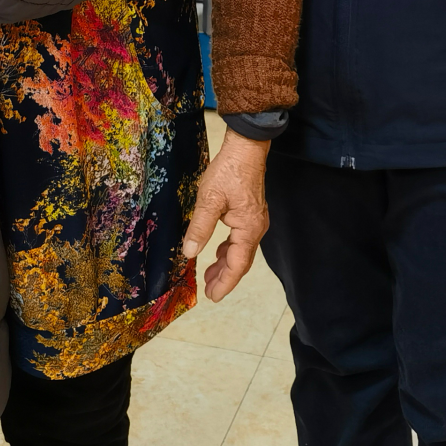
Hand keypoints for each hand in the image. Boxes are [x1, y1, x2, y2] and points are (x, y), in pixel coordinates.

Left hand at [180, 130, 268, 300]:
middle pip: (241, 261)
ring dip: (225, 264)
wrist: (246, 148)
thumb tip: (189, 252)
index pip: (237, 265)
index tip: (212, 297)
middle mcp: (256, 228)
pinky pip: (240, 239)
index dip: (225, 282)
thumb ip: (200, 228)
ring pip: (240, 251)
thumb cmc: (230, 171)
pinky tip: (217, 252)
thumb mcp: (210, 200)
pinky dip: (228, 250)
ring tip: (209, 276)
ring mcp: (255, 221)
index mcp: (248, 229)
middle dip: (224, 278)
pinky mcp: (250, 213)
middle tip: (209, 291)